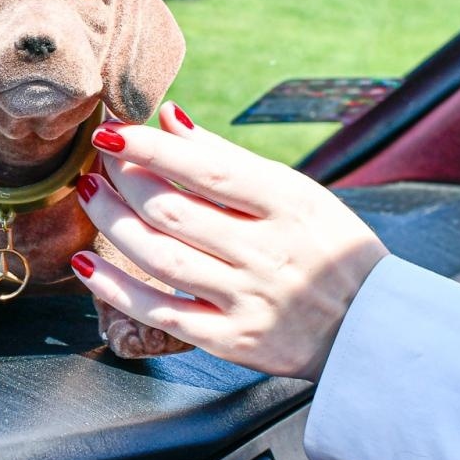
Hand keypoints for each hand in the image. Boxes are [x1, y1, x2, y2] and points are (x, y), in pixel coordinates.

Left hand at [71, 102, 388, 380]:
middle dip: (124, 180)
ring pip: (160, 259)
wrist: (372, 331)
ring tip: (90, 195)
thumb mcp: (298, 194)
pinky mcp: (232, 340)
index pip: (208, 170)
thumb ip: (230, 159)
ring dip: (113, 223)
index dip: (152, 149)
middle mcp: (267, 253)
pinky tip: (87, 262)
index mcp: (289, 205)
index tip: (112, 130)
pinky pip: (161, 312)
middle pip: (174, 212)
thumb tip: (169, 119)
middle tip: (98, 162)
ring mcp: (248, 300)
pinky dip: (117, 288)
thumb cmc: (330, 249)